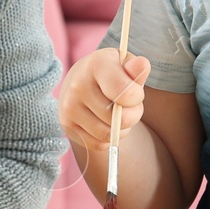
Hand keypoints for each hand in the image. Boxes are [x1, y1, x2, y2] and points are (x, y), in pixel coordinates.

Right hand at [57, 48, 151, 163]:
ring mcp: (69, 107)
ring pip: (108, 134)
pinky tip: (105, 123)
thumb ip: (137, 68)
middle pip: (120, 117)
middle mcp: (78, 85)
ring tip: (117, 115)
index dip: (137, 98)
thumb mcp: (125, 64)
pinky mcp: (67, 125)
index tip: (134, 91)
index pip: (125, 92)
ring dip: (121, 129)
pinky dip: (107, 139)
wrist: (80, 80)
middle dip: (132, 115)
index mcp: (95, 64)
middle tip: (128, 106)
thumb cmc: (111, 73)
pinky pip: (98, 144)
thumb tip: (142, 65)